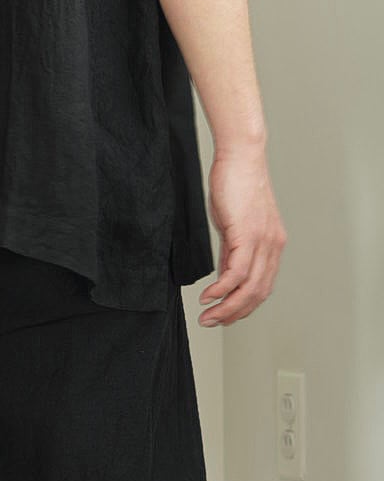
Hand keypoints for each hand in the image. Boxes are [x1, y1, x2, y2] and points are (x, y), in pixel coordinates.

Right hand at [199, 144, 286, 326]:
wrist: (241, 157)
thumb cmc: (235, 184)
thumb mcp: (234, 224)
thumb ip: (232, 250)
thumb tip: (224, 275)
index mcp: (272, 245)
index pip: (262, 287)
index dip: (243, 307)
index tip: (224, 316)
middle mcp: (273, 247)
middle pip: (257, 294)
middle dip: (233, 314)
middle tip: (212, 323)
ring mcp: (262, 242)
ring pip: (248, 288)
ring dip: (226, 307)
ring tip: (207, 316)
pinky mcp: (247, 234)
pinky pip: (236, 273)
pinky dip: (221, 289)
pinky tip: (207, 297)